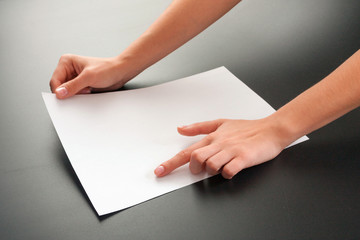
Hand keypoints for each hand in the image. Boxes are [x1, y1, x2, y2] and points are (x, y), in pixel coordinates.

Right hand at [49, 54, 134, 98]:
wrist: (120, 73)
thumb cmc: (107, 69)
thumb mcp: (89, 77)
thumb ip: (73, 86)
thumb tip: (60, 92)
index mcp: (66, 62)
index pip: (55, 80)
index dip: (59, 90)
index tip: (65, 97)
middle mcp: (68, 69)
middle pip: (59, 87)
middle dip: (69, 92)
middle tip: (80, 92)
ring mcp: (74, 78)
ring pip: (66, 92)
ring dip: (75, 95)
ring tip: (87, 90)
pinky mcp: (80, 85)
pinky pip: (74, 94)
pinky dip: (79, 97)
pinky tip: (88, 92)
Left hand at [154, 118, 291, 178]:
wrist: (271, 129)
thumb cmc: (246, 128)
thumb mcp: (220, 123)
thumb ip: (198, 127)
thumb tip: (180, 129)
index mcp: (212, 138)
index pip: (186, 152)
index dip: (171, 163)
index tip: (159, 172)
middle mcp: (219, 144)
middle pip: (196, 158)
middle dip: (195, 169)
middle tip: (201, 171)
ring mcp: (232, 151)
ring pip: (210, 165)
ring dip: (211, 171)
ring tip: (220, 168)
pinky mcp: (244, 158)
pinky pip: (229, 170)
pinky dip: (227, 174)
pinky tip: (231, 171)